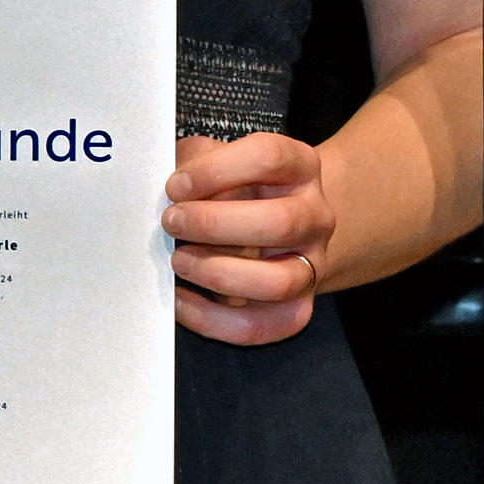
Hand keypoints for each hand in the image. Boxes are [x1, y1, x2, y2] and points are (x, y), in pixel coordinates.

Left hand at [163, 132, 329, 345]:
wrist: (279, 227)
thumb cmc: (237, 188)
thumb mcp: (219, 161)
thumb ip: (194, 162)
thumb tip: (168, 185)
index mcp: (299, 166)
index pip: (269, 157)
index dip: (217, 170)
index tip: (175, 186)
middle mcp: (315, 216)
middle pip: (279, 222)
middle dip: (215, 225)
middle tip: (172, 222)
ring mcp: (312, 265)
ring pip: (278, 281)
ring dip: (218, 273)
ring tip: (179, 261)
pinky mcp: (297, 308)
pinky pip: (260, 325)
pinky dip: (213, 319)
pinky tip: (180, 299)